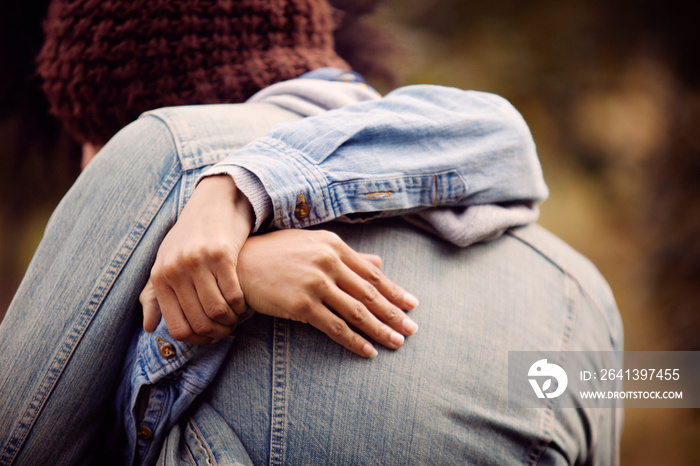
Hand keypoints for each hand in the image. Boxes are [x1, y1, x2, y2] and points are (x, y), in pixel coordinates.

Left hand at [140, 175, 252, 344]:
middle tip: (228, 328)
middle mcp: (175, 270)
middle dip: (218, 332)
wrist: (214, 200)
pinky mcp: (221, 253)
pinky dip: (241, 304)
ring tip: (236, 316)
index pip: (178, 327)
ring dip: (231, 320)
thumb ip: (155, 295)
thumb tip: (150, 328)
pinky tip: (243, 301)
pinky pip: (234, 293)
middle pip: (200, 322)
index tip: (211, 336)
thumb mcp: (166, 261)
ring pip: (218, 311)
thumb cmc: (189, 235)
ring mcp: (198, 261)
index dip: (198, 340)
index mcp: (160, 276)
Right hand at [237, 229, 418, 357]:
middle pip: (369, 293)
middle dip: (394, 313)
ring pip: (356, 312)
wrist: (240, 265)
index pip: (371, 273)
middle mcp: (328, 262)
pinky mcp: (301, 305)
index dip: (394, 291)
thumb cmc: (277, 253)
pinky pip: (334, 327)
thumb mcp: (314, 245)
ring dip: (380, 330)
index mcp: (334, 246)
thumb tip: (379, 261)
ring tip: (397, 342)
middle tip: (412, 328)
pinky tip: (368, 350)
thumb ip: (348, 256)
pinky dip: (354, 340)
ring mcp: (315, 284)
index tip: (411, 304)